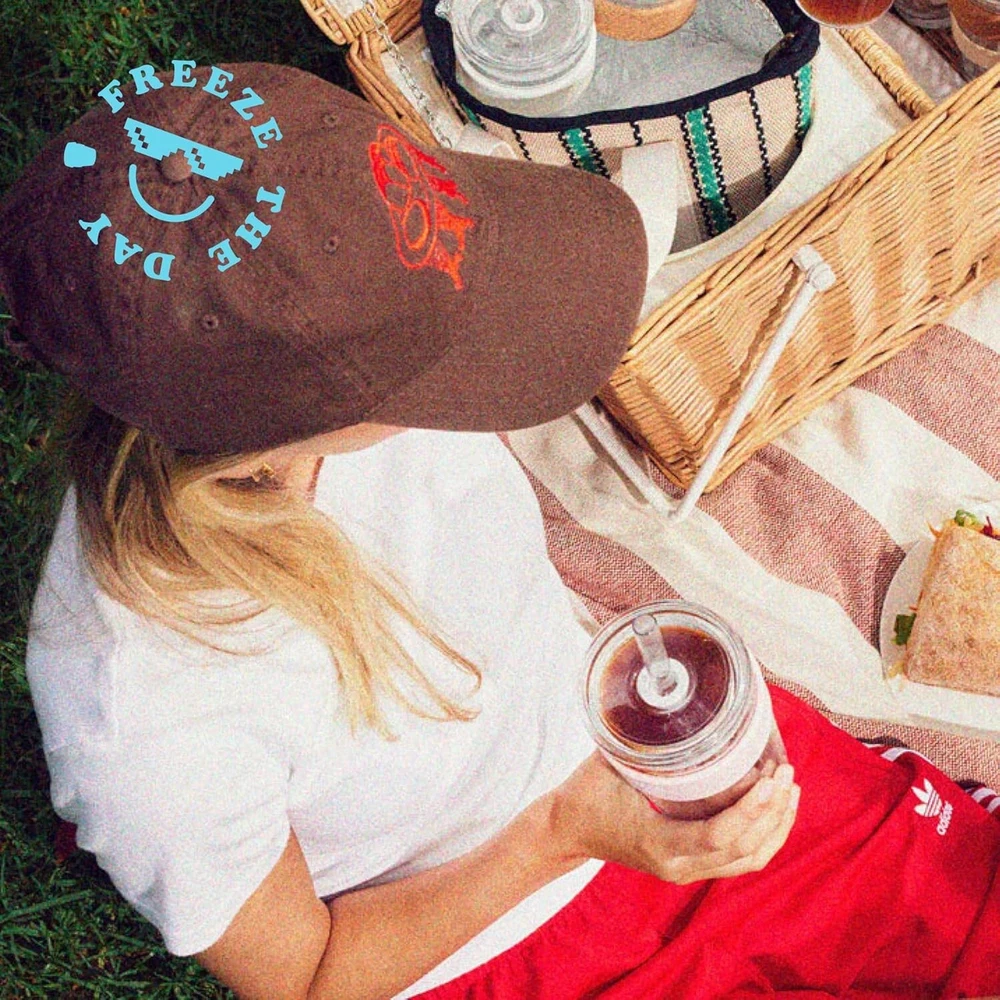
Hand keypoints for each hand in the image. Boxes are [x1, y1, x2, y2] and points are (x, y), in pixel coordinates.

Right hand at [544, 752, 799, 884]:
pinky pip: (739, 860)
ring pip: (748, 860)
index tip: (771, 776)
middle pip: (744, 851)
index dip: (751, 808)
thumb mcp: (609, 760)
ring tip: (789, 788)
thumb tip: (668, 698)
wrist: (566, 830)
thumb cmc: (585, 794)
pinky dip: (763, 836)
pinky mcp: (690, 866)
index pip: (719, 834)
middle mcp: (678, 864)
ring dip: (775, 826)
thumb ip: (641, 738)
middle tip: (787, 772)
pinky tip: (774, 809)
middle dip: (773, 812)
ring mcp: (686, 869)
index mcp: (659, 841)